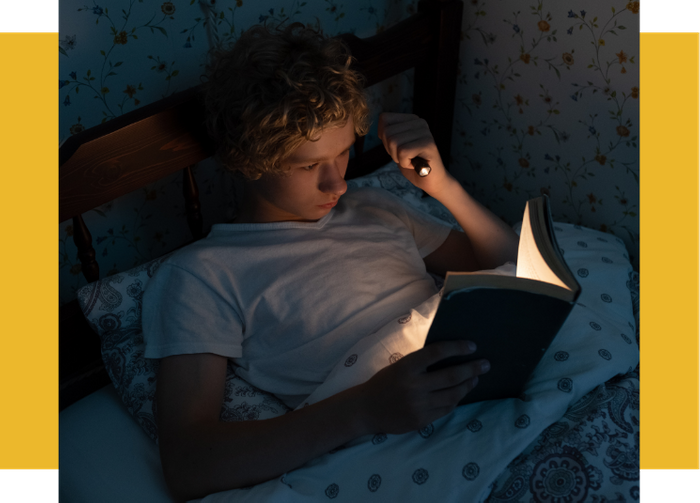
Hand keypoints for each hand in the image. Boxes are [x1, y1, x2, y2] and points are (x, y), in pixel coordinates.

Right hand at [357, 340, 489, 433]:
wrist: (366, 409)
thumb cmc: (384, 383)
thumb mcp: (399, 366)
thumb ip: (421, 363)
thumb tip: (450, 356)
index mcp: (406, 367)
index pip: (437, 352)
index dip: (457, 348)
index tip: (472, 346)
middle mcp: (414, 386)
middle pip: (452, 376)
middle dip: (472, 369)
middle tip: (485, 364)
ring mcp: (419, 405)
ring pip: (453, 395)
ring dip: (468, 385)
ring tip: (476, 378)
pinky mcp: (421, 420)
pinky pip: (446, 409)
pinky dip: (456, 400)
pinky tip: (460, 393)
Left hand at [377, 112, 454, 196]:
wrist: (430, 181)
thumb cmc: (412, 164)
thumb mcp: (395, 147)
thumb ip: (388, 135)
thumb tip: (380, 129)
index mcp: (411, 119)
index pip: (384, 119)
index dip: (384, 139)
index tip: (398, 149)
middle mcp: (419, 122)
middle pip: (387, 132)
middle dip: (391, 150)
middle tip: (405, 157)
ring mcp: (425, 132)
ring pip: (394, 142)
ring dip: (398, 158)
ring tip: (411, 160)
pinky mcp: (428, 145)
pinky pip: (403, 152)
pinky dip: (405, 163)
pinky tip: (415, 165)